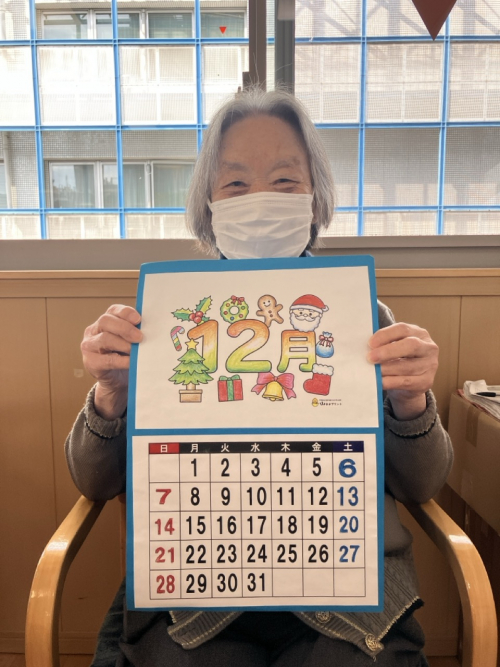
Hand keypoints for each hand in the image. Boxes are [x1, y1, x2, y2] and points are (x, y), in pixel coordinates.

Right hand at [81, 304, 142, 419]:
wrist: (116, 381)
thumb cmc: (126, 356)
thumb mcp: (131, 341)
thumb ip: (136, 333)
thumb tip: (152, 329)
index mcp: (107, 321)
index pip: (114, 310)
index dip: (126, 313)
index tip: (139, 319)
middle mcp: (94, 330)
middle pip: (106, 321)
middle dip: (125, 328)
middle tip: (140, 337)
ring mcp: (90, 345)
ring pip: (104, 339)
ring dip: (123, 344)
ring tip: (136, 351)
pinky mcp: (91, 362)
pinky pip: (107, 360)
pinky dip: (121, 361)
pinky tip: (132, 362)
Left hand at [367, 322, 438, 420]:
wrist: (411, 382)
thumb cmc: (400, 359)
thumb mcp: (395, 347)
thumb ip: (384, 344)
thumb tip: (366, 347)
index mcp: (419, 333)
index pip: (403, 329)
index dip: (386, 335)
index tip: (370, 343)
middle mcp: (428, 348)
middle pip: (410, 345)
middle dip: (388, 351)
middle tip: (370, 358)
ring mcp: (430, 365)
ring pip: (407, 366)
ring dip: (387, 369)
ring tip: (373, 371)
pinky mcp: (426, 382)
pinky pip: (406, 382)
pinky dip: (391, 382)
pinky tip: (380, 381)